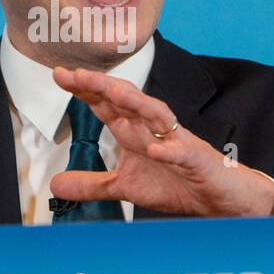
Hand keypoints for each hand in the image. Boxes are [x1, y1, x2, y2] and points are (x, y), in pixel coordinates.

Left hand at [49, 67, 273, 218]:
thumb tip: (55, 185)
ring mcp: (177, 141)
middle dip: (103, 86)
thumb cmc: (176, 184)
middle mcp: (154, 129)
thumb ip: (91, 184)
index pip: (106, 105)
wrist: (218, 199)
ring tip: (114, 91)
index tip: (59, 75)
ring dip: (136, 103)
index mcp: (135, 132)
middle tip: (77, 74)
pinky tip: (155, 149)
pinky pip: (183, 152)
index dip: (84, 90)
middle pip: (127, 100)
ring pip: (156, 115)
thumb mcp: (124, 187)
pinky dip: (169, 150)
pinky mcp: (197, 160)